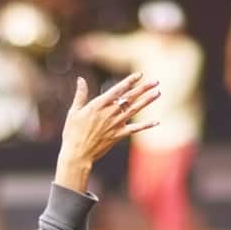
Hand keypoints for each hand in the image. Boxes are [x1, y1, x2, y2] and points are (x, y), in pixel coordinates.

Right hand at [56, 72, 159, 192]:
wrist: (77, 154)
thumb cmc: (73, 133)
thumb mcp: (74, 112)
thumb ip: (80, 95)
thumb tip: (80, 79)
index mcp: (99, 105)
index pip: (117, 89)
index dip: (130, 81)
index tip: (140, 74)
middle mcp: (109, 112)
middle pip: (130, 97)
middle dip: (143, 88)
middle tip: (156, 81)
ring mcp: (115, 124)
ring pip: (135, 110)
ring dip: (147, 101)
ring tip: (158, 93)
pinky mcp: (118, 135)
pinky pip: (135, 129)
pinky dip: (146, 126)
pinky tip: (156, 122)